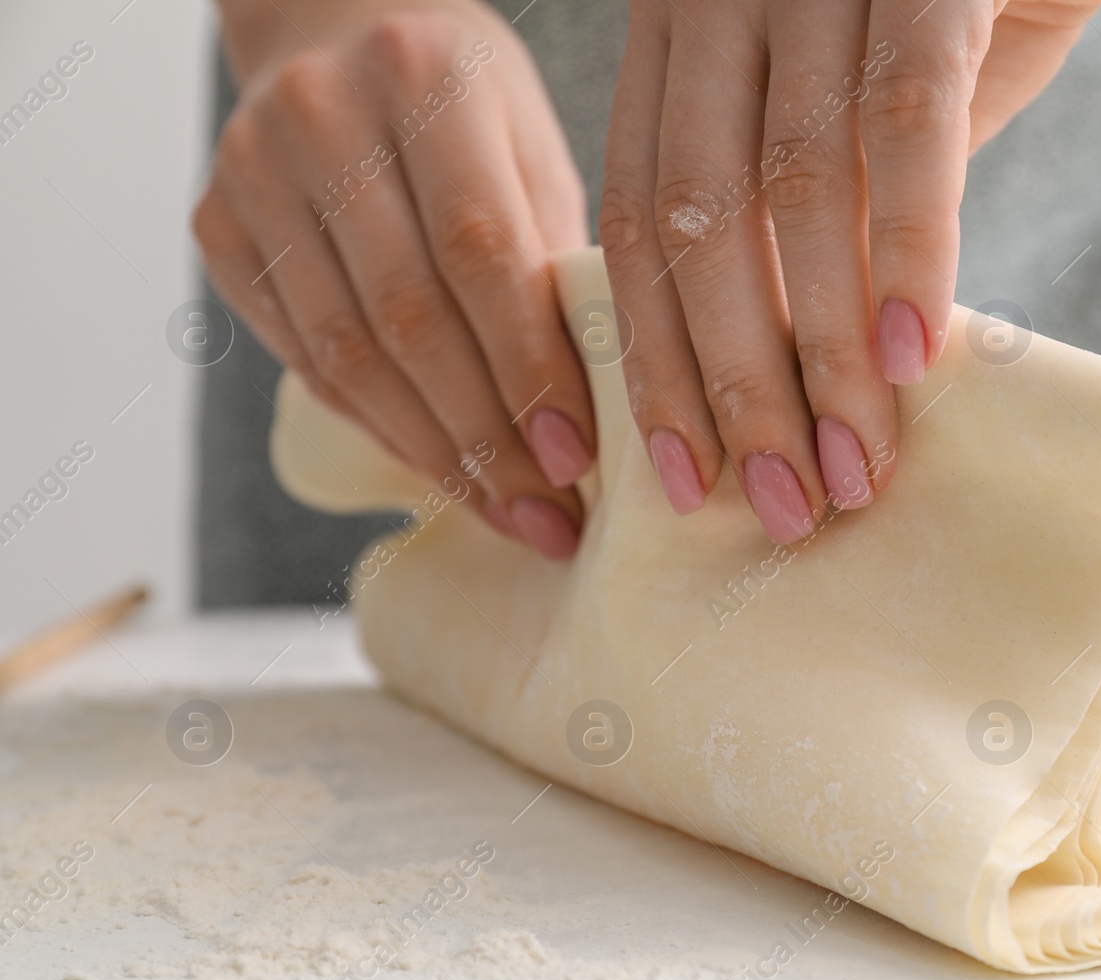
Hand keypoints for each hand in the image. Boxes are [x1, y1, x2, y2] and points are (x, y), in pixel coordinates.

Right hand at [195, 0, 592, 558]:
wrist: (331, 28)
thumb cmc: (463, 97)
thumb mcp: (530, 144)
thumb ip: (550, 255)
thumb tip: (590, 408)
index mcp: (424, 78)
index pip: (480, 252)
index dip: (528, 368)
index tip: (575, 458)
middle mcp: (321, 119)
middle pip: (407, 317)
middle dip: (486, 437)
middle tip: (549, 516)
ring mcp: (252, 173)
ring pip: (347, 354)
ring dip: (434, 453)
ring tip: (506, 514)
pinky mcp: (217, 227)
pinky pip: (305, 358)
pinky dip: (381, 426)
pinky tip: (441, 470)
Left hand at [600, 0, 1100, 541]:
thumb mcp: (871, 102)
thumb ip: (829, 206)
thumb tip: (813, 357)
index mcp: (689, 30)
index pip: (642, 213)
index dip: (652, 354)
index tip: (679, 477)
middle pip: (697, 217)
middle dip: (731, 382)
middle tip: (774, 505)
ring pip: (791, 187)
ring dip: (817, 349)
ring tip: (853, 465)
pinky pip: (905, 123)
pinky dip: (906, 248)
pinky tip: (911, 357)